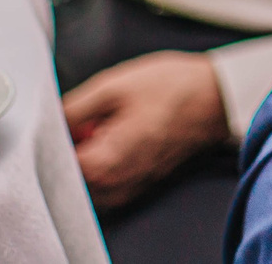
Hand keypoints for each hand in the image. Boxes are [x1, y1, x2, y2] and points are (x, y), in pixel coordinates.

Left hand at [61, 50, 231, 208]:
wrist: (218, 95)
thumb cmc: (175, 89)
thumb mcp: (113, 85)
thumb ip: (73, 107)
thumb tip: (52, 120)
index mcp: (105, 163)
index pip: (55, 164)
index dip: (53, 139)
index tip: (63, 120)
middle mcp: (117, 184)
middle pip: (72, 176)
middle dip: (72, 148)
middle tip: (84, 119)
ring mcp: (133, 185)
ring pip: (91, 181)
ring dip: (89, 157)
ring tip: (102, 127)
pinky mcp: (145, 180)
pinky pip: (111, 181)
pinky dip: (106, 163)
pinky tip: (118, 136)